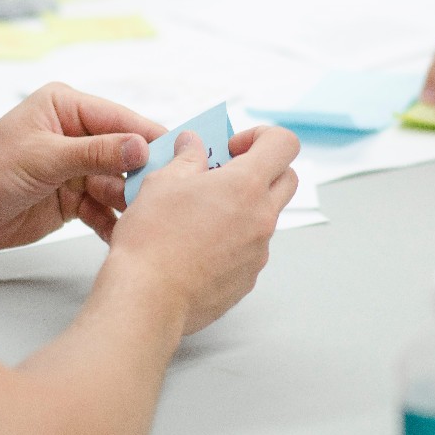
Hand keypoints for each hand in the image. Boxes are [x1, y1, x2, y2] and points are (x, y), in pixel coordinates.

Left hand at [0, 82, 165, 250]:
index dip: (152, 139)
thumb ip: (95, 153)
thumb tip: (141, 147)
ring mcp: (76, 167)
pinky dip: (113, 223)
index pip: (122, 120)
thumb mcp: (43, 158)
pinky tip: (126, 237)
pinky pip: (104, 208)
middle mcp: (76, 133)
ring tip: (149, 221)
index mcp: (68, 107)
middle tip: (170, 197)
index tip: (184, 158)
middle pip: (126, 154)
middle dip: (145, 176)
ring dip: (131, 203)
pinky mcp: (72, 198)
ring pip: (119, 184)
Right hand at [106, 125, 298, 334]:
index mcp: (246, 185)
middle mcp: (262, 218)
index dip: (261, 136)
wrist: (147, 297)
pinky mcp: (247, 279)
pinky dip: (232, 241)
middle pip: (287, 179)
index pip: (284, 144)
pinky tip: (196, 247)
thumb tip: (193, 144)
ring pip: (265, 217)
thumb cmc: (152, 238)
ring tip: (199, 216)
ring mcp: (258, 252)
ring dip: (243, 208)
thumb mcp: (162, 182)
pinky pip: (250, 249)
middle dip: (261, 170)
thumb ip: (186, 158)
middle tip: (223, 176)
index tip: (232, 148)